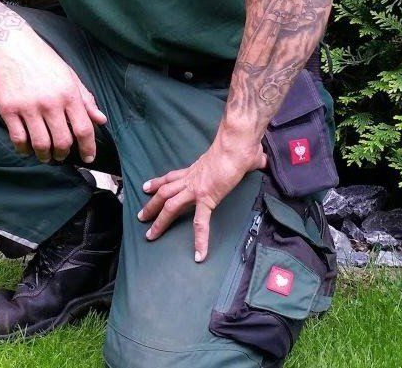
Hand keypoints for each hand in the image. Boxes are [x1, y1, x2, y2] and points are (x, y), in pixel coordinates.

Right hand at [0, 25, 106, 164]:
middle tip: (60, 155)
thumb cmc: (43, 60)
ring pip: (40, 144)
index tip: (88, 158)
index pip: (84, 129)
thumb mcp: (69, 75)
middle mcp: (50, 102)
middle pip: (62, 141)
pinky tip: (26, 147)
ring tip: (44, 155)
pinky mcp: (8, 109)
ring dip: (44, 155)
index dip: (88, 148)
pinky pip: (18, 138)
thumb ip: (86, 99)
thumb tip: (101, 120)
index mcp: (68, 93)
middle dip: (63, 154)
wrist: (12, 44)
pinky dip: (24, 149)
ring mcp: (28, 106)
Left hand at [137, 134, 265, 261]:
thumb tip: (261, 158)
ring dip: (160, 220)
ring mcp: (196, 188)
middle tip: (140, 216)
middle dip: (151, 205)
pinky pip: (200, 222)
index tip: (146, 187)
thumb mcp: (238, 154)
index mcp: (195, 169)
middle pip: (164, 191)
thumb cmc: (240, 147)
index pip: (172, 177)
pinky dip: (200, 239)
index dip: (157, 182)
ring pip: (170, 205)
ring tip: (151, 235)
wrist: (237, 146)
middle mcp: (191, 178)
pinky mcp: (206, 197)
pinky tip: (199, 255)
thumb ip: (249, 158)